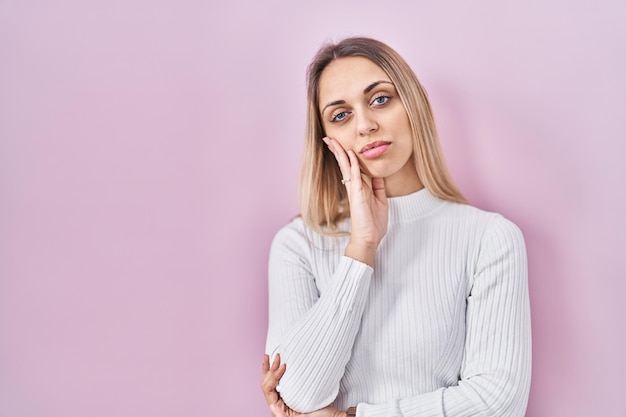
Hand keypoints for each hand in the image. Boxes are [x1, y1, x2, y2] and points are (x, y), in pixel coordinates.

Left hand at [262, 354, 345, 416]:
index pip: (269, 389)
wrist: (334, 416)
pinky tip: (277, 364)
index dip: (273, 376)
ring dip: (271, 368)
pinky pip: (281, 380)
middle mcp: (279, 403)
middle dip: (270, 369)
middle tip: (278, 357)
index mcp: (279, 409)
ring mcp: (285, 397)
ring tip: (270, 356)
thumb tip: (272, 406)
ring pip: (272, 381)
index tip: (283, 366)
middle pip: (268, 383)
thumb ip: (282, 416)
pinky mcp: (292, 392)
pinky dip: (277, 371)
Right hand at [324, 137, 387, 265]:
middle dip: (337, 151)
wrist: (369, 238)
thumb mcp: (380, 200)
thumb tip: (378, 174)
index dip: (346, 155)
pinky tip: (349, 154)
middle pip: (344, 164)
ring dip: (340, 153)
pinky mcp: (357, 194)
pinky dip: (352, 164)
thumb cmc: (373, 222)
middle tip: (329, 138)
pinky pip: (355, 176)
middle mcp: (355, 186)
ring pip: (346, 167)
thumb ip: (378, 186)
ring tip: (332, 141)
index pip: (352, 167)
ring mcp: (355, 190)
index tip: (341, 145)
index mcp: (360, 187)